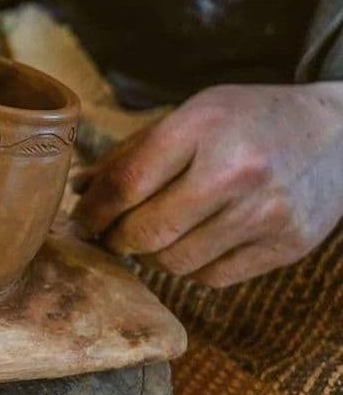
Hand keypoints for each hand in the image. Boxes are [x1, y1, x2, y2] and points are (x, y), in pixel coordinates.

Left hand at [73, 83, 342, 287]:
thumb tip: (78, 188)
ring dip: (152, 255)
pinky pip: (211, 278)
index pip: (126, 183)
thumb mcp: (190, 116)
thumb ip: (131, 153)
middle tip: (110, 234)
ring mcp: (266, 212)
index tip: (81, 219)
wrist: (337, 135)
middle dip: (116, 238)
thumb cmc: (247, 121)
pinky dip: (190, 267)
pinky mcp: (286, 246)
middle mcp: (236, 171)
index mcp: (203, 127)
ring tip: (155, 234)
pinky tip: (193, 242)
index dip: (92, 209)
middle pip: (146, 231)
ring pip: (174, 262)